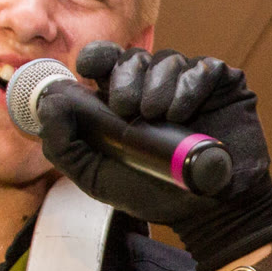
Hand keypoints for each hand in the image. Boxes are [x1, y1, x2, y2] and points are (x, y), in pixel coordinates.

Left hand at [40, 42, 271, 270]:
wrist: (208, 213)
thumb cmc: (154, 193)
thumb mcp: (97, 177)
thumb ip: (65, 147)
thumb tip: (48, 102)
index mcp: (123, 99)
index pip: (106, 61)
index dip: (96, 57)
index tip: (89, 69)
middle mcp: (155, 85)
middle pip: (133, 57)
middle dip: (125, 77)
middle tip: (127, 109)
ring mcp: (189, 83)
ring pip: (167, 61)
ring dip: (156, 86)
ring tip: (157, 116)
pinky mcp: (222, 85)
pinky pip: (202, 70)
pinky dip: (187, 87)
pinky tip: (180, 112)